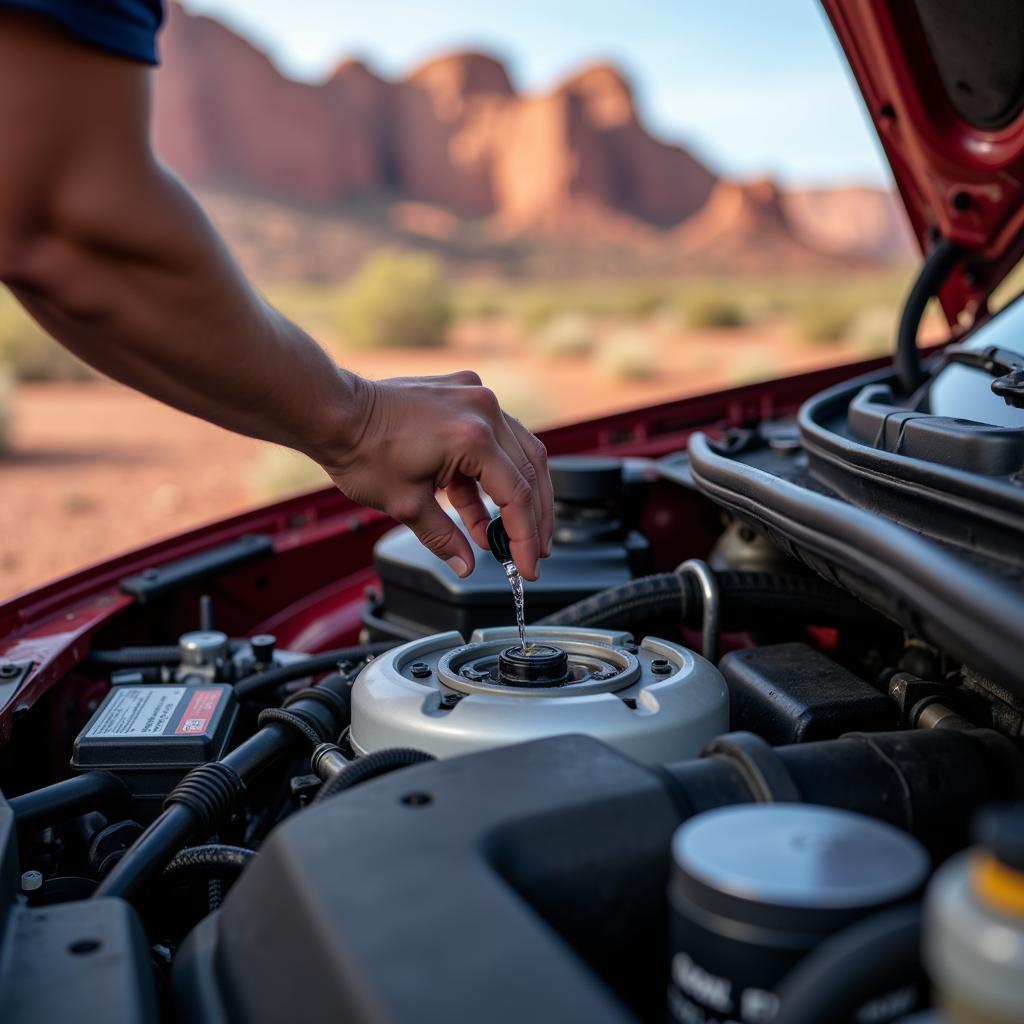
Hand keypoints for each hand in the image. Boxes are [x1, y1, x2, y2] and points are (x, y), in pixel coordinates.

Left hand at [321, 370, 552, 579]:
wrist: (334, 411)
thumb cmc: (362, 450)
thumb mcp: (407, 505)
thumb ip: (444, 538)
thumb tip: (465, 564)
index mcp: (474, 438)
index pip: (516, 496)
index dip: (524, 537)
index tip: (527, 565)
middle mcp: (483, 409)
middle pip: (529, 470)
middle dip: (534, 516)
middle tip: (534, 551)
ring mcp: (475, 396)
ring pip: (519, 449)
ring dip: (520, 492)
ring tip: (514, 531)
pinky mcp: (464, 393)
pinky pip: (496, 434)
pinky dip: (495, 470)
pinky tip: (484, 506)